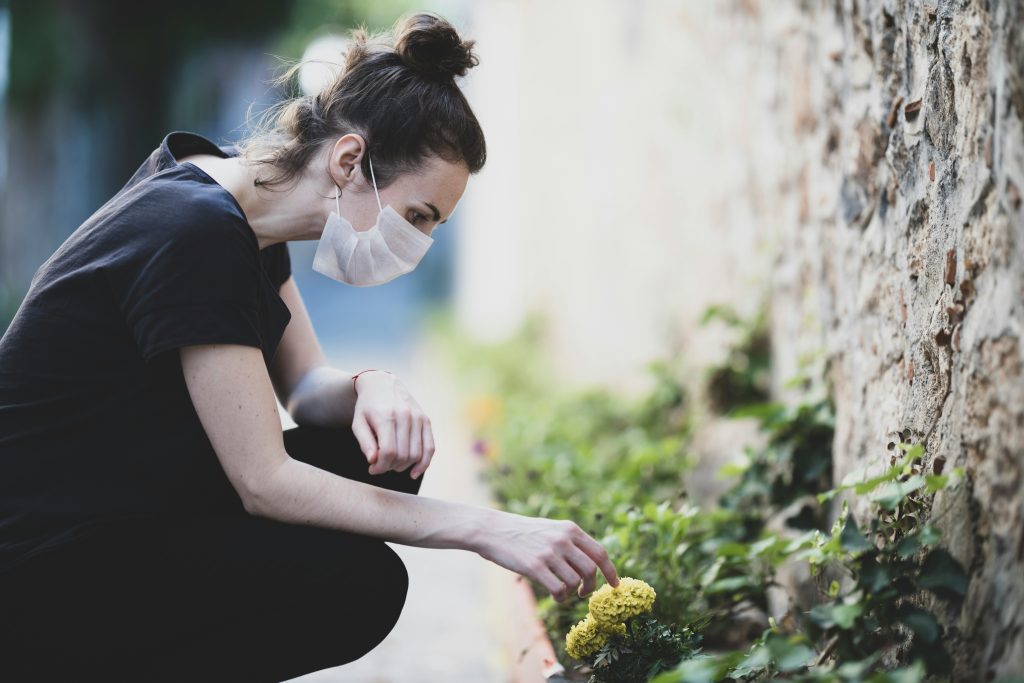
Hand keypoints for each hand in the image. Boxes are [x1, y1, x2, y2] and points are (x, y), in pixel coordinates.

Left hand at [350, 371, 435, 478]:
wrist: (382, 384)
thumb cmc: (367, 407)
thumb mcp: (358, 423)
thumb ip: (364, 442)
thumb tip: (373, 461)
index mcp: (387, 416)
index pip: (388, 451)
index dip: (380, 466)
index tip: (372, 469)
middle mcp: (405, 416)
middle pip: (403, 455)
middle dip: (390, 467)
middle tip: (380, 466)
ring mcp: (418, 417)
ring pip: (416, 454)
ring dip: (404, 466)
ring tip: (392, 465)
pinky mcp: (426, 420)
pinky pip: (430, 447)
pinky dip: (424, 463)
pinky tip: (415, 473)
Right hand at [475, 510, 619, 602]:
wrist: (492, 530)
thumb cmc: (521, 532)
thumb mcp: (550, 528)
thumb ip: (570, 542)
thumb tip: (592, 564)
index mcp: (569, 529)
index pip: (600, 552)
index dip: (610, 571)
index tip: (615, 584)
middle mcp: (562, 539)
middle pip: (590, 570)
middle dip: (591, 586)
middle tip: (583, 593)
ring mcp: (549, 553)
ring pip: (575, 582)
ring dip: (572, 593)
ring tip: (562, 592)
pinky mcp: (535, 567)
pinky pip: (558, 589)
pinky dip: (560, 597)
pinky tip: (554, 594)